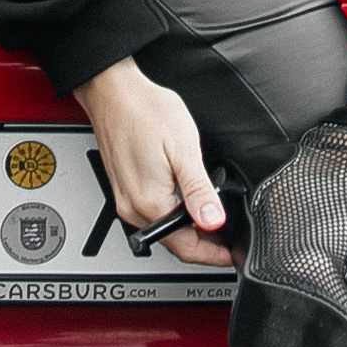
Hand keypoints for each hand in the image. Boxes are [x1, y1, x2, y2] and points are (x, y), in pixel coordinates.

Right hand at [75, 57, 232, 268]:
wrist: (113, 91)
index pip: (186, 248)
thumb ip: (200, 191)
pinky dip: (173, 216)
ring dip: (189, 230)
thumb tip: (214, 221)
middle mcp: (132, 209)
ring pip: (164, 230)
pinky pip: (152, 215)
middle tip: (229, 236)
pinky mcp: (123, 190)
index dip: (214, 254)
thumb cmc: (144, 111)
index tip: (233, 255)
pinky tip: (187, 202)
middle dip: (204, 243)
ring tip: (213, 217)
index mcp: (149, 203)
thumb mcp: (184, 149)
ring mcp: (125, 200)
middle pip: (175, 242)